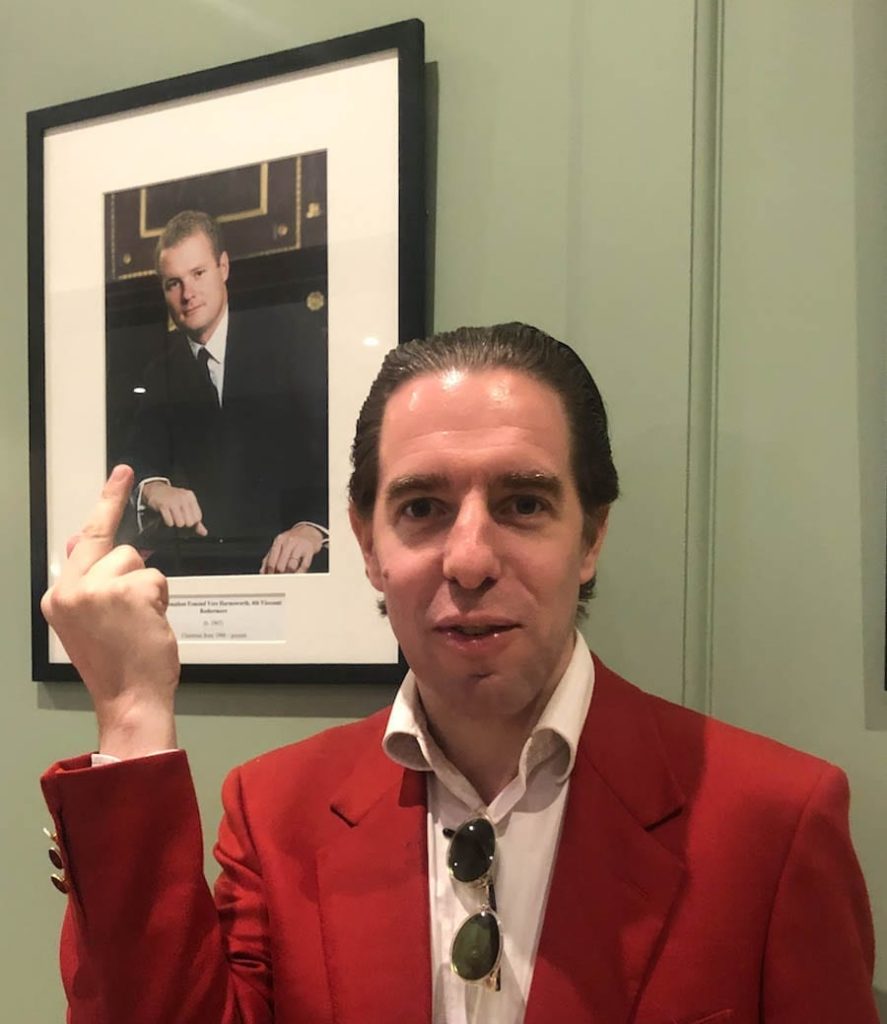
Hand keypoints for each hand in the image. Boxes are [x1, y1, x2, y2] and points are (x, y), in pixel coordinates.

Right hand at [41, 465, 179, 757]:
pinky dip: (160, 599)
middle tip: (124, 474)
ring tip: (138, 622)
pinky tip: (148, 625)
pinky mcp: (128, 592)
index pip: (83, 540)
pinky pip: (156, 579)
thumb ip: (87, 579)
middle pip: (113, 545)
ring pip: (138, 562)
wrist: (129, 698)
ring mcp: (98, 589)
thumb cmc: (115, 662)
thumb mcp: (89, 619)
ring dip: (147, 588)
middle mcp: (71, 590)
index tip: (120, 473)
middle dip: (122, 528)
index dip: (104, 504)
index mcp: (59, 596)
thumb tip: (84, 537)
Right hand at [142, 480, 207, 535]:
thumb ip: (196, 519)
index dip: (192, 522)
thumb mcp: (186, 505)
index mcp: (190, 497)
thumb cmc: (173, 499)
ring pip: (180, 523)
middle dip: (184, 523)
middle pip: (189, 522)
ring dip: (175, 523)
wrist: (156, 489)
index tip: (186, 519)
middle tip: (178, 518)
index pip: (198, 517)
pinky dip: (168, 522)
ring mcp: (173, 501)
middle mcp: (183, 498)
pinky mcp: (163, 505)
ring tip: (172, 516)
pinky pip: (170, 522)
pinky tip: (166, 516)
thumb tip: (204, 533)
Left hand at [260, 523, 324, 573]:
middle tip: (279, 580)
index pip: (271, 561)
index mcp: (279, 541)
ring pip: (291, 566)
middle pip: (280, 565)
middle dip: (279, 575)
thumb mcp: (279, 545)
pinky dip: (300, 572)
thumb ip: (269, 557)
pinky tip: (298, 574)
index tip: (270, 579)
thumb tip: (263, 571)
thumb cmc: (293, 540)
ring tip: (288, 578)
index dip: (270, 572)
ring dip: (289, 575)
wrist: (310, 531)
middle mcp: (289, 542)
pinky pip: (304, 565)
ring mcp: (299, 546)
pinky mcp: (309, 550)